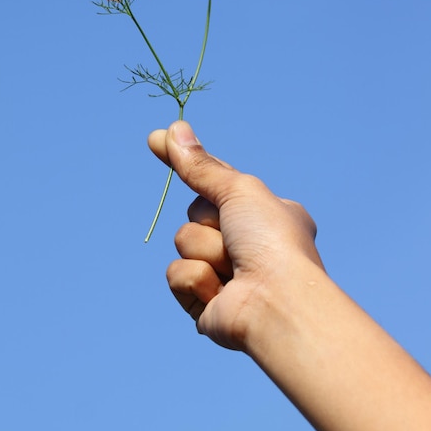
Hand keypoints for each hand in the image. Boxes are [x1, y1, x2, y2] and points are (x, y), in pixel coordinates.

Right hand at [148, 121, 323, 350]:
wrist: (275, 301)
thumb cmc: (269, 241)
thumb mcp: (237, 190)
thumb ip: (200, 165)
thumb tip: (171, 129)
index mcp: (262, 214)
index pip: (214, 181)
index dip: (187, 163)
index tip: (155, 139)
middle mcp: (245, 242)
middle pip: (195, 213)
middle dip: (209, 220)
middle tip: (237, 236)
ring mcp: (223, 272)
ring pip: (184, 242)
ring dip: (206, 251)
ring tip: (235, 269)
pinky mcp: (203, 301)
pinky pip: (176, 274)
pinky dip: (197, 280)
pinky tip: (222, 292)